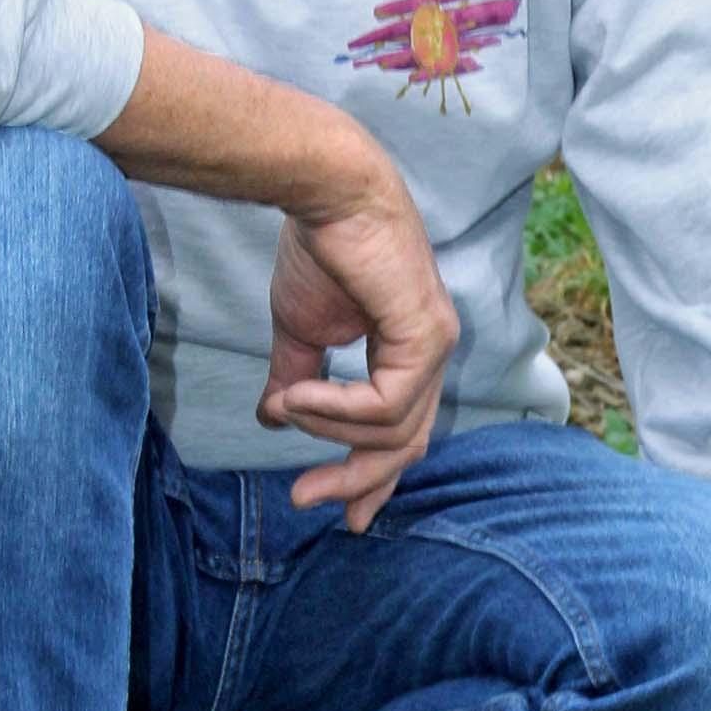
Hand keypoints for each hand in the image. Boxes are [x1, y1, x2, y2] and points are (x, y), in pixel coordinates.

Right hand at [256, 168, 457, 532]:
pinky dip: (337, 408)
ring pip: (393, 430)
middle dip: (355, 480)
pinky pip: (386, 404)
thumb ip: (298, 379)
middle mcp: (432, 353)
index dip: (374, 478)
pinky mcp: (426, 335)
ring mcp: (435, 345)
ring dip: (329, 429)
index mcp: (410, 353)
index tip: (346, 516)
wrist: (325, 193)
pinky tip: (298, 394)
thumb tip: (275, 421)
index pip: (404, 432)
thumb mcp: (300, 331)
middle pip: (406, 445)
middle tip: (303, 499)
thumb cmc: (318, 249)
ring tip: (287, 402)